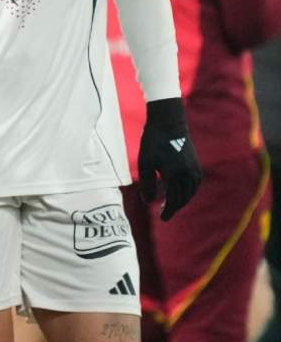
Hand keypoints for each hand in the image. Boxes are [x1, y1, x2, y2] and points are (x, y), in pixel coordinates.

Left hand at [136, 98, 203, 220]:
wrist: (169, 123)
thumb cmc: (153, 143)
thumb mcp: (145, 164)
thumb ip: (147, 184)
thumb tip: (149, 203)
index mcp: (174, 174)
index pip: (174, 200)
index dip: (168, 211)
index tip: (162, 218)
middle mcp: (188, 173)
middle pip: (184, 198)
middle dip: (175, 207)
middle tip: (165, 214)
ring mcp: (194, 168)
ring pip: (191, 192)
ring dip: (183, 200)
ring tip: (171, 204)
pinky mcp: (196, 163)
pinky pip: (195, 183)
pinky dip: (189, 191)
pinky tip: (180, 192)